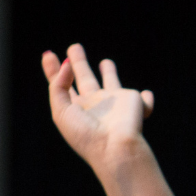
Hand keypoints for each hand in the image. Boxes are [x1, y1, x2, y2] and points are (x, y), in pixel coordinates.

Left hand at [42, 43, 154, 173]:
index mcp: (75, 108)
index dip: (53, 70)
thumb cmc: (86, 134)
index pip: (61, 85)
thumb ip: (59, 85)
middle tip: (74, 48)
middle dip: (78, 63)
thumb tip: (67, 64)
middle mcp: (94, 105)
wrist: (115, 147)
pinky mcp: (134, 102)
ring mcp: (115, 103)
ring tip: (105, 62)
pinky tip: (147, 95)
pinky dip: (147, 99)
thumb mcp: (60, 111)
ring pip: (111, 83)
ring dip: (109, 72)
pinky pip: (142, 100)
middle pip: (84, 78)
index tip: (48, 54)